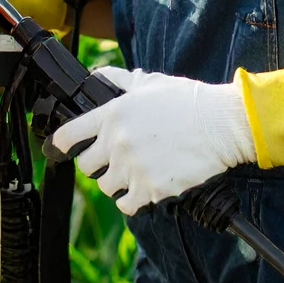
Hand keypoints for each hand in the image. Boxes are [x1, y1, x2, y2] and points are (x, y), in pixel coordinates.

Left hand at [51, 66, 256, 215]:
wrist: (222, 125)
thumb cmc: (190, 101)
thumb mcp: (150, 82)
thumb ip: (119, 80)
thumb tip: (99, 76)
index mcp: (112, 115)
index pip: (69, 134)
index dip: (61, 143)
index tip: (61, 148)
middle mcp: (117, 143)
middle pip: (86, 166)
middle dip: (96, 164)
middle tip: (112, 161)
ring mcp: (133, 168)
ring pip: (106, 187)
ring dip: (116, 183)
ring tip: (132, 174)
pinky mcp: (151, 189)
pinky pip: (126, 205)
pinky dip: (132, 201)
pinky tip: (142, 191)